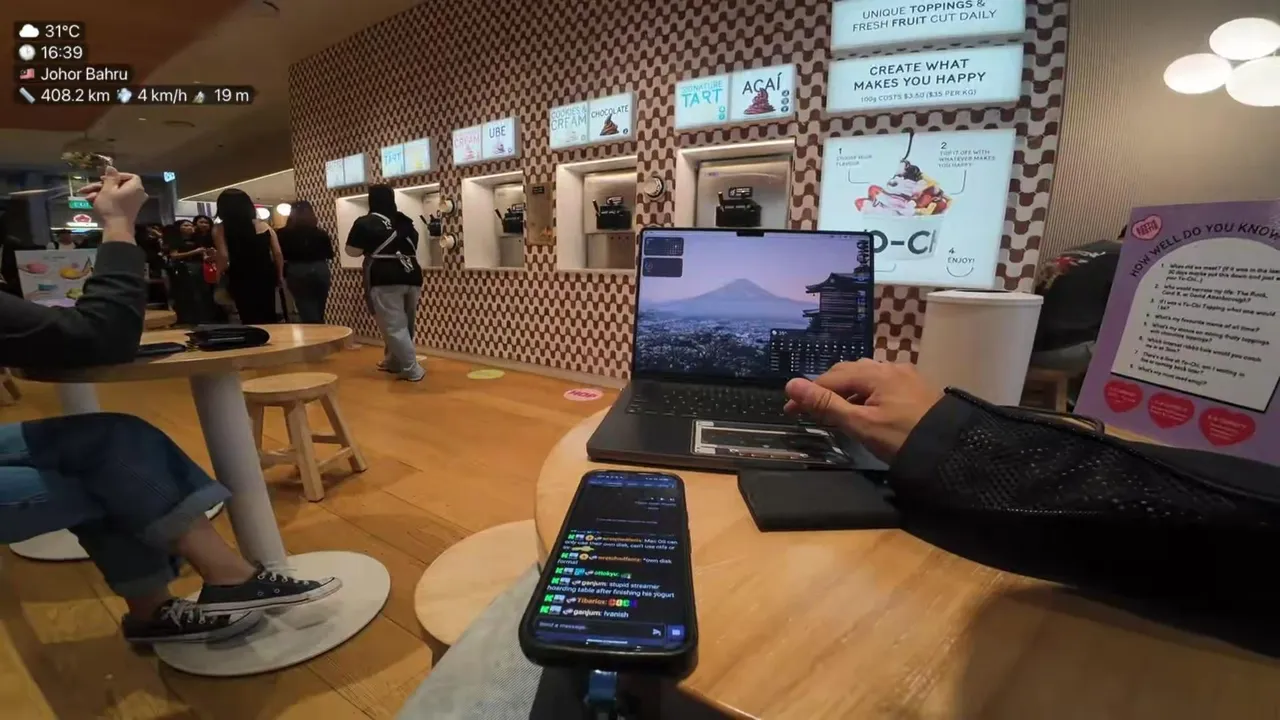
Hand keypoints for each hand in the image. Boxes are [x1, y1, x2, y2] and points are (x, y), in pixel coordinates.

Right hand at [78, 166, 145, 223]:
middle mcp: (138, 194)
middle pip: (119, 185)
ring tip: (86, 196)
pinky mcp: (127, 210)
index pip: (129, 175)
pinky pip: (117, 201)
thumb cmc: (112, 206)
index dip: (116, 176)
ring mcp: (133, 203)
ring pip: (115, 193)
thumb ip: (110, 177)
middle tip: (89, 187)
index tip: (103, 178)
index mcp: (136, 186)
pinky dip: (106, 200)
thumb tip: (111, 167)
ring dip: (100, 193)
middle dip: (102, 186)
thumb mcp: (108, 189)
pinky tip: (91, 201)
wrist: (116, 228)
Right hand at [784, 359, 943, 462]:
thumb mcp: (860, 424)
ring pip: (866, 376)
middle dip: (827, 388)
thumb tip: (791, 384)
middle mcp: (889, 367)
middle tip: (811, 410)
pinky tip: (866, 408)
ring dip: (847, 389)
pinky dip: (866, 392)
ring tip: (837, 409)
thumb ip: (825, 404)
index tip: (790, 410)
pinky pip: (882, 383)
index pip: (830, 379)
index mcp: (873, 373)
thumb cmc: (902, 438)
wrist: (951, 449)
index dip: (807, 394)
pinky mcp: (915, 387)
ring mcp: (905, 375)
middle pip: (848, 372)